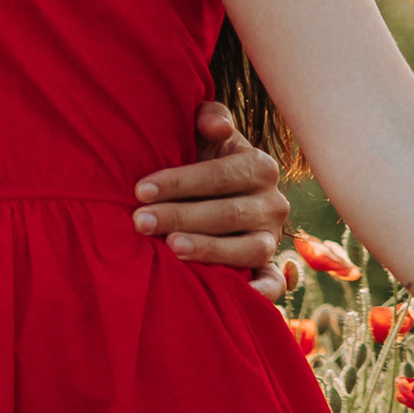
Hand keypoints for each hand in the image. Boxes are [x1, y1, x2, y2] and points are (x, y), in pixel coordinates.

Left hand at [133, 102, 292, 305]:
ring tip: (171, 248)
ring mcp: (272, 237)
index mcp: (260, 166)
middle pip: (227, 213)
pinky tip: (239, 295)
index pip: (220, 175)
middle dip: (180, 217)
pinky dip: (261, 291)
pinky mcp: (269, 266)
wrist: (217, 193)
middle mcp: (273, 203)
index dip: (179, 181)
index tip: (140, 190)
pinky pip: (272, 281)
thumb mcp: (206, 134)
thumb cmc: (202, 159)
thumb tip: (214, 126)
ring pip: (247, 249)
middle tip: (140, 222)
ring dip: (209, 249)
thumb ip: (209, 117)